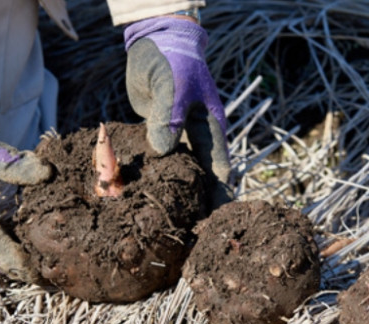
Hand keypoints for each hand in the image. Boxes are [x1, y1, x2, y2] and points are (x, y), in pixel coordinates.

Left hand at [124, 17, 232, 207]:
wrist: (156, 41)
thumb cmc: (172, 60)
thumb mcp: (172, 85)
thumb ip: (167, 118)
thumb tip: (162, 153)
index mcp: (211, 129)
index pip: (220, 171)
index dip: (219, 198)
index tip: (216, 225)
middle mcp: (198, 138)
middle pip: (203, 180)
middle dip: (200, 206)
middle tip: (192, 237)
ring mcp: (178, 137)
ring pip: (181, 174)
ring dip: (177, 196)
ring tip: (172, 225)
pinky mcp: (158, 135)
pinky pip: (159, 162)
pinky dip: (156, 178)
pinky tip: (148, 197)